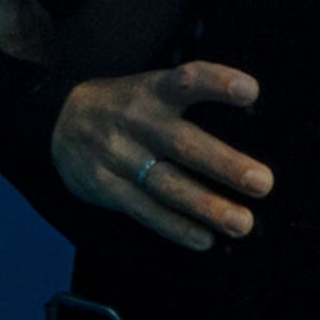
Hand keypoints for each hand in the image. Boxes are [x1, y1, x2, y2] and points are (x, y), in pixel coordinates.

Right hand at [51, 60, 274, 251]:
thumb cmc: (124, 107)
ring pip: (167, 185)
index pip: (187, 80)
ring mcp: (119, 156)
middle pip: (183, 144)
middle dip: (224, 165)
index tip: (250, 92)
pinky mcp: (106, 187)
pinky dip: (176, 227)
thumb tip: (251, 120)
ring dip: (207, 206)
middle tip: (262, 182)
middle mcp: (137, 122)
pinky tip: (205, 239)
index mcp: (152, 91)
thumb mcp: (150, 87)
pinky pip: (145, 211)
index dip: (217, 83)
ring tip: (242, 222)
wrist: (57, 121)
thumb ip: (187, 101)